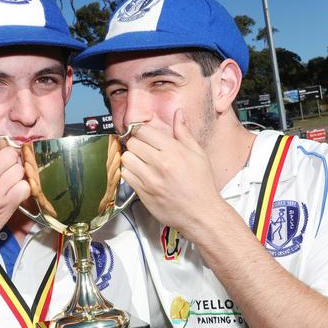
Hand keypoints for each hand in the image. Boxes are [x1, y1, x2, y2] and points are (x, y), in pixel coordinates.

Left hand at [121, 111, 221, 237]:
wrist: (201, 213)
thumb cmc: (201, 185)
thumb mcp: (198, 154)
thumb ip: (184, 133)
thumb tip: (178, 114)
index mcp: (173, 151)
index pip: (143, 131)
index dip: (141, 131)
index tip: (143, 135)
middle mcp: (159, 164)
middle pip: (132, 143)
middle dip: (136, 144)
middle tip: (143, 149)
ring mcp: (150, 179)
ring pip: (126, 158)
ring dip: (131, 158)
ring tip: (141, 162)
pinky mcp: (143, 193)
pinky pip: (126, 176)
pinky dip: (130, 173)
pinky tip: (140, 174)